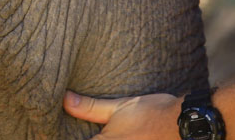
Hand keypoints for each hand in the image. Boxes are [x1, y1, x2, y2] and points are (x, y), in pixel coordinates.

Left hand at [63, 90, 181, 138]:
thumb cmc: (151, 113)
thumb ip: (89, 107)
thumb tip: (65, 99)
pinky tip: (111, 135)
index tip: (52, 133)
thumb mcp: (119, 106)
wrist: (182, 124)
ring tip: (94, 132)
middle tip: (81, 131)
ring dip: (95, 138)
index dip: (59, 137)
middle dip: (84, 137)